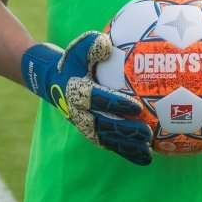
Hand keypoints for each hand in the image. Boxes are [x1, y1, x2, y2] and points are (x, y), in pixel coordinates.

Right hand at [21, 32, 153, 165]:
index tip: (136, 105)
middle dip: (126, 131)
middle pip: (104, 125)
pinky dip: (126, 152)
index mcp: (78, 91)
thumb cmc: (72, 62)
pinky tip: (145, 157)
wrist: (53, 82)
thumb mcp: (77, 50)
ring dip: (127, 147)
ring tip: (148, 152)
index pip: (98, 99)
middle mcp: (80, 112)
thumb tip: (105, 44)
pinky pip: (110, 145)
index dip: (117, 104)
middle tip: (146, 133)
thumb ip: (90, 45)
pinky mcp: (92, 133)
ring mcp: (85, 125)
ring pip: (108, 139)